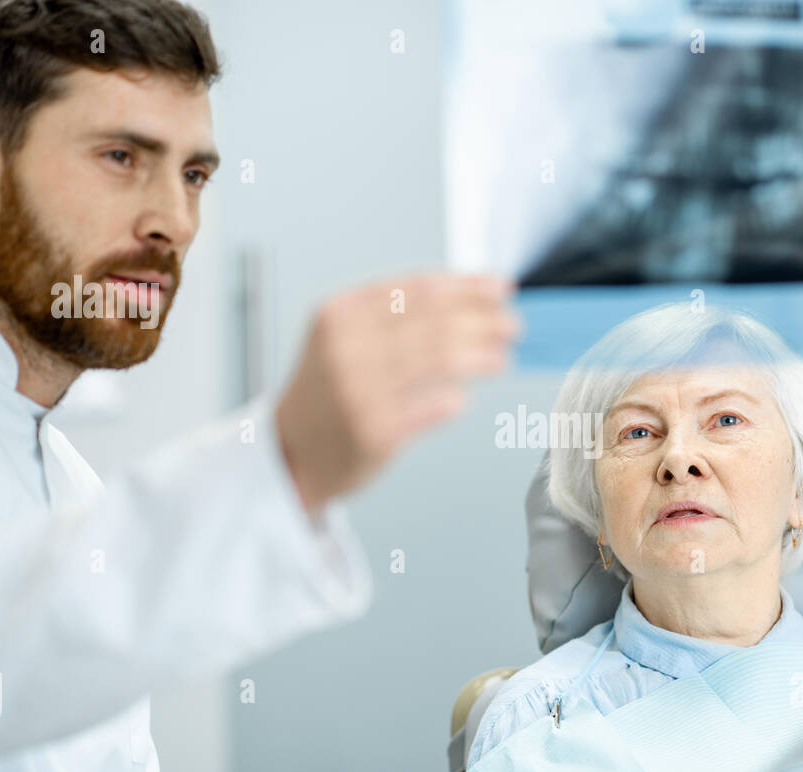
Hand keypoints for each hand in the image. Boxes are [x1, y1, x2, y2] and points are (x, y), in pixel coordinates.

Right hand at [275, 273, 519, 511]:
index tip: (501, 288)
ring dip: (481, 355)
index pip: (417, 289)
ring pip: (441, 360)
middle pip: (434, 322)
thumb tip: (469, 298)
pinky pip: (432, 407)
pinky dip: (454, 399)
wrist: (289, 453)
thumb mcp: (343, 338)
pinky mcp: (375, 432)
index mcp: (340, 314)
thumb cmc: (327, 393)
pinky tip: (465, 397)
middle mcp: (346, 347)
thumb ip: (393, 315)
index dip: (466, 286)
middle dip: (483, 320)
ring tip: (503, 356)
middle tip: (513, 324)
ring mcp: (360, 390)